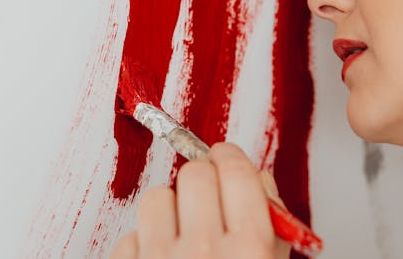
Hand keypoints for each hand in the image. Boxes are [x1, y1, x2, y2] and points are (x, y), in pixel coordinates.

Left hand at [110, 142, 290, 258]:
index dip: (229, 156)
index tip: (224, 155)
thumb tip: (258, 179)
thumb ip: (272, 226)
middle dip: (202, 179)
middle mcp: (205, 251)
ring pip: (157, 197)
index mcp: (249, 248)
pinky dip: (144, 242)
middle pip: (195, 174)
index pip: (236, 171)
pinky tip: (160, 257)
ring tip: (180, 230)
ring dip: (169, 208)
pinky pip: (130, 235)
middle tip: (206, 195)